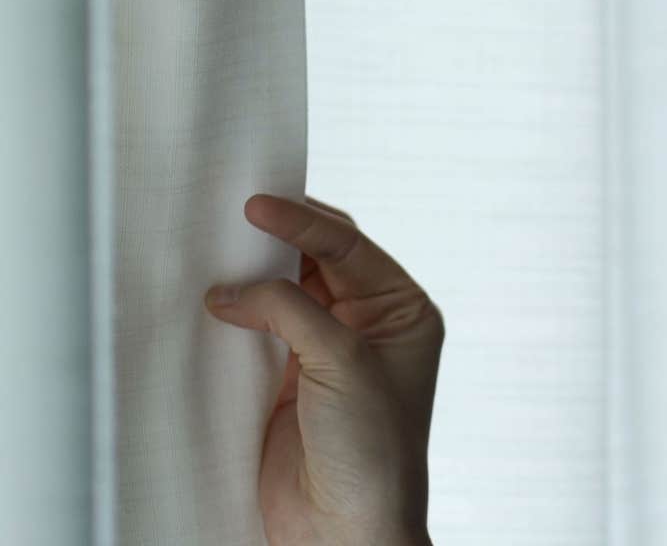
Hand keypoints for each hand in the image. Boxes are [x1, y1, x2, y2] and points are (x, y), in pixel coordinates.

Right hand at [204, 194, 443, 545]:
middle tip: (229, 218)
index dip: (304, 222)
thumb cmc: (373, 452)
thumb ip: (292, 312)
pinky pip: (257, 332)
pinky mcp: (286, 380)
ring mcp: (325, 352)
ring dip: (251, 276)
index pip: (350, 247)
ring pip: (284, 294)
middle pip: (316, 262)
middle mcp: (368, 325)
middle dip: (276, 241)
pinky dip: (234, 314)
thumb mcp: (341, 363)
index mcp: (402, 311)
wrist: (343, 529)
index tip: (258, 206)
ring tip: (212, 252)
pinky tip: (210, 300)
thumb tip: (234, 287)